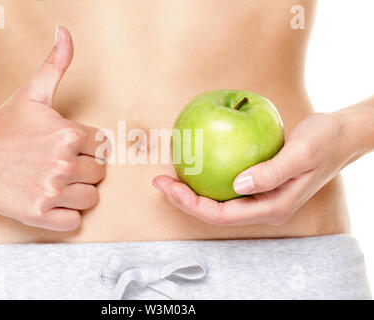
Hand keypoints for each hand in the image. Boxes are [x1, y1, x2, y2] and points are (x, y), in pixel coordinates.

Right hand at [0, 27, 105, 230]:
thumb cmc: (4, 124)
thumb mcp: (33, 93)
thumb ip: (56, 64)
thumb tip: (65, 32)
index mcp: (68, 134)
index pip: (104, 147)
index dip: (88, 147)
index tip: (68, 146)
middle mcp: (63, 163)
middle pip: (99, 174)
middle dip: (84, 169)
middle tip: (60, 164)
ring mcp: (51, 191)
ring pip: (90, 198)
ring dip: (78, 193)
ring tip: (56, 182)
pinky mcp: (38, 215)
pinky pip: (74, 222)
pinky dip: (66, 216)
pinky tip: (51, 202)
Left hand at [153, 112, 348, 225]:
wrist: (339, 137)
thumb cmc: (323, 142)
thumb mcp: (301, 153)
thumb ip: (271, 173)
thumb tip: (237, 186)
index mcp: (272, 207)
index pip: (222, 215)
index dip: (191, 204)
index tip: (168, 186)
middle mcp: (263, 208)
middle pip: (214, 212)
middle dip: (184, 200)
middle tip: (159, 181)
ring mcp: (260, 198)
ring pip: (217, 202)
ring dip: (191, 192)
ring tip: (168, 177)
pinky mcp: (257, 185)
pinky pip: (224, 188)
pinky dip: (205, 180)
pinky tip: (192, 166)